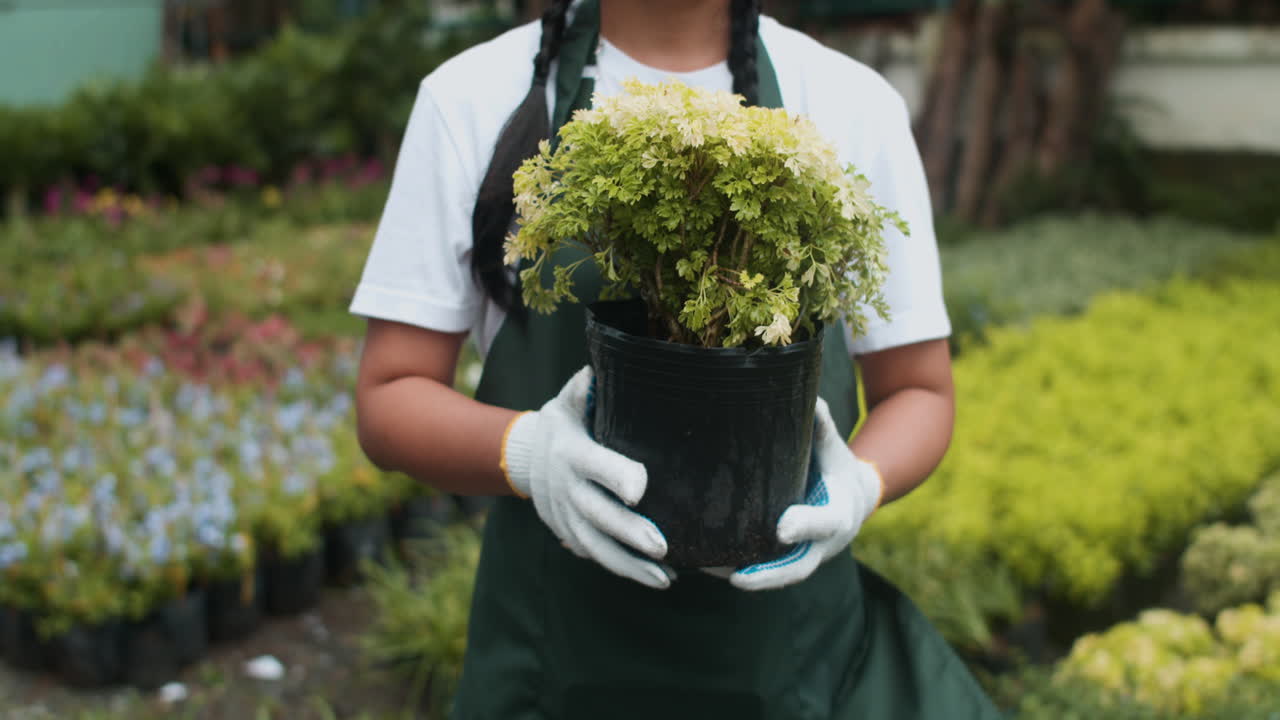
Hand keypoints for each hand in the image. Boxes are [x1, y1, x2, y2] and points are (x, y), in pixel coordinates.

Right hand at [502, 366, 673, 588]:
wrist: (525, 458)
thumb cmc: (564, 424)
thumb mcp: (568, 402)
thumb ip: (582, 390)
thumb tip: (593, 373)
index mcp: (572, 453)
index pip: (594, 465)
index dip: (616, 476)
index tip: (641, 490)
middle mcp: (567, 489)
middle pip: (597, 515)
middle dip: (629, 533)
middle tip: (663, 547)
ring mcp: (566, 517)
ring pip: (596, 547)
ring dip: (630, 565)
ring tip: (665, 579)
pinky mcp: (569, 534)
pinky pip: (595, 555)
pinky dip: (623, 569)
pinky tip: (655, 578)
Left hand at [725, 397, 883, 590]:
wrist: (853, 498)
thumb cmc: (836, 466)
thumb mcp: (834, 448)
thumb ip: (821, 427)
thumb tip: (810, 398)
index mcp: (838, 514)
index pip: (823, 523)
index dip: (804, 526)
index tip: (781, 528)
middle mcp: (822, 544)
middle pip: (798, 567)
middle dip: (769, 574)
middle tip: (738, 577)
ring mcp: (804, 556)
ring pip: (776, 575)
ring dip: (744, 578)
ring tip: (707, 572)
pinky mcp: (787, 560)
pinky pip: (764, 571)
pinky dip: (736, 571)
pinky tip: (704, 566)